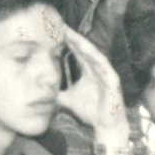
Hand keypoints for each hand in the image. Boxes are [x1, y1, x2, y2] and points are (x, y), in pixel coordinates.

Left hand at [54, 26, 129, 146]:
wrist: (105, 127)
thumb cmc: (91, 113)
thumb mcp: (68, 100)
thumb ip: (58, 93)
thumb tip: (41, 92)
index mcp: (89, 71)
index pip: (78, 52)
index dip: (68, 41)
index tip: (56, 31)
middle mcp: (99, 69)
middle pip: (85, 49)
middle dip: (75, 38)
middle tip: (62, 26)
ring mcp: (107, 74)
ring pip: (95, 55)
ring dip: (85, 45)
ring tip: (74, 36)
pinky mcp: (113, 82)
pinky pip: (105, 68)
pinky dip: (98, 60)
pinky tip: (90, 53)